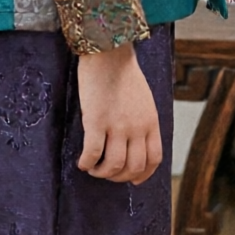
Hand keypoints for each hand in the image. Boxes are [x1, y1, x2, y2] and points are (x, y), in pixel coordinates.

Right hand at [75, 43, 161, 184]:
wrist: (109, 54)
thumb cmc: (123, 74)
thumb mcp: (144, 100)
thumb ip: (142, 121)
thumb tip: (133, 140)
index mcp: (151, 123)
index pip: (153, 159)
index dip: (142, 174)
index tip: (132, 180)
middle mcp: (137, 128)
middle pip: (133, 166)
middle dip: (119, 177)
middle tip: (106, 173)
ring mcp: (117, 126)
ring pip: (114, 164)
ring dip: (102, 173)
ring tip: (92, 169)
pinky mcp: (96, 121)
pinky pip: (93, 152)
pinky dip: (87, 162)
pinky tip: (81, 162)